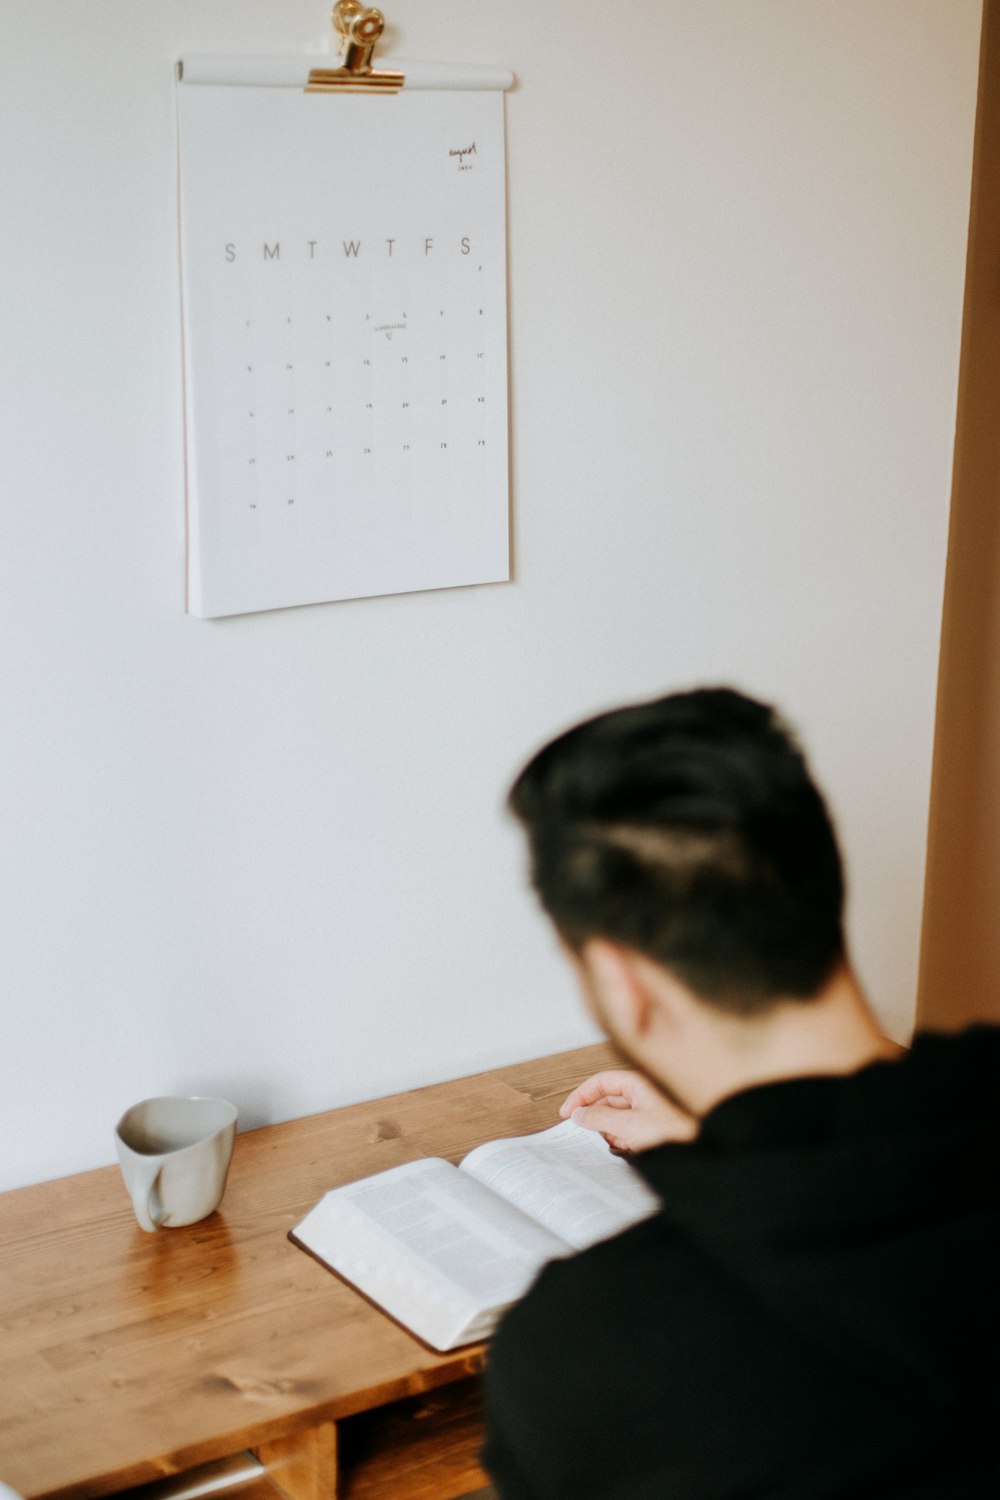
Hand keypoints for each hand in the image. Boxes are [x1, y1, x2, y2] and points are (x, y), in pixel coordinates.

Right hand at [559, 1069, 697, 1151]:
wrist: (703, 1149)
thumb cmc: (676, 1132)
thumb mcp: (629, 1126)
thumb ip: (599, 1118)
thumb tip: (578, 1114)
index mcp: (637, 1082)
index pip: (600, 1082)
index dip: (580, 1096)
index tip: (567, 1113)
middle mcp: (642, 1092)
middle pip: (607, 1101)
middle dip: (599, 1120)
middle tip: (592, 1135)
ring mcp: (648, 1109)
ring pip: (617, 1118)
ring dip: (614, 1133)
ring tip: (625, 1144)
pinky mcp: (654, 1125)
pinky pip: (629, 1130)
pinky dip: (626, 1140)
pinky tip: (635, 1150)